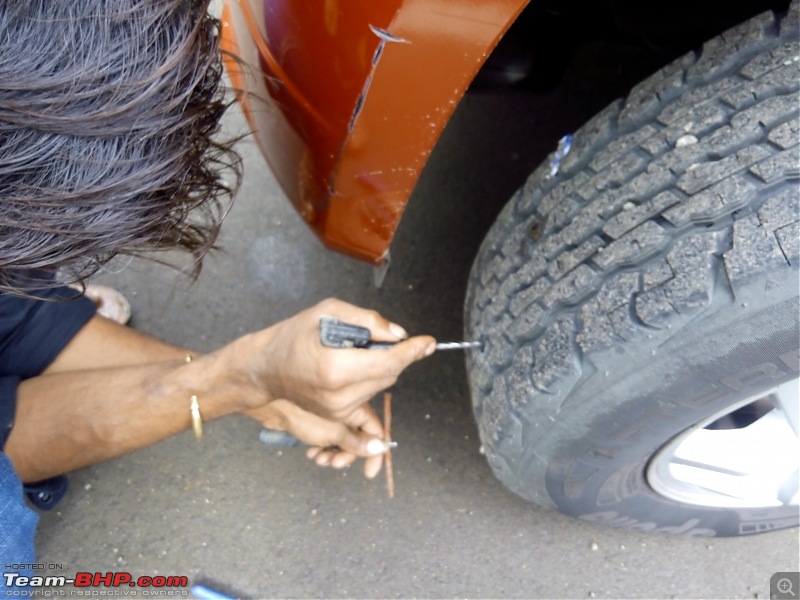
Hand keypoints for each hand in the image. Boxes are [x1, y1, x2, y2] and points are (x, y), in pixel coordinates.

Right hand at [226, 298, 435, 420]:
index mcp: (336, 368)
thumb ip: (366, 321)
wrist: (264, 370)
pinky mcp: (337, 419)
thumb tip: (398, 334)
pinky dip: (369, 379)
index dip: (412, 351)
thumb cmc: (292, 336)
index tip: (428, 342)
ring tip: (352, 353)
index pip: (388, 362)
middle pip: (389, 375)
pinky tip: (351, 367)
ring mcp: (338, 411)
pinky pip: (369, 397)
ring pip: (382, 386)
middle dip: (392, 355)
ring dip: (380, 367)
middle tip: (373, 339)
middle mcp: (340, 396)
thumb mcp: (327, 312)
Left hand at [244, 399, 388, 477]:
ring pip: (341, 443)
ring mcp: (333, 419)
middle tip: (334, 464)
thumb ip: (357, 442)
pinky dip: (323, 449)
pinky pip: (328, 440)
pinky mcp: (319, 424)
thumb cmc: (306, 416)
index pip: (376, 433)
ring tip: (319, 459)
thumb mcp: (335, 433)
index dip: (375, 454)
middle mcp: (348, 414)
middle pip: (358, 441)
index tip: (368, 473)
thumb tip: (379, 449)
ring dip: (333, 455)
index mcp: (357, 411)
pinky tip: (311, 453)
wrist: (274, 406)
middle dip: (347, 456)